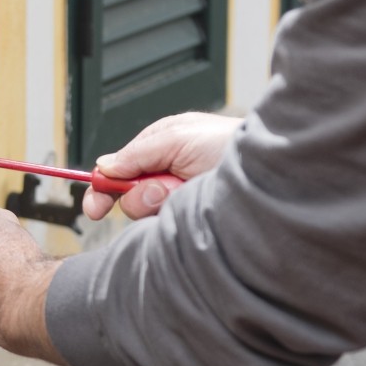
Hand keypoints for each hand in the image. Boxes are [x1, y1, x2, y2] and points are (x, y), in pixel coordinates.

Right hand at [83, 112, 241, 219]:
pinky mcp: (189, 219)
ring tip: (190, 192)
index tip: (95, 208)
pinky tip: (194, 207)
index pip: (117, 172)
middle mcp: (165, 175)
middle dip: (141, 197)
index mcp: (158, 149)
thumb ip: (137, 153)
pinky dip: (176, 218)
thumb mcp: (177, 137)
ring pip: (146, 214)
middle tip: (165, 191)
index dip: (102, 189)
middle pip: (128, 198)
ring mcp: (178, 199)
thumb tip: (104, 167)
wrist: (270, 172)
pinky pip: (165, 227)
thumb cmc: (231, 144)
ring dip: (163, 205)